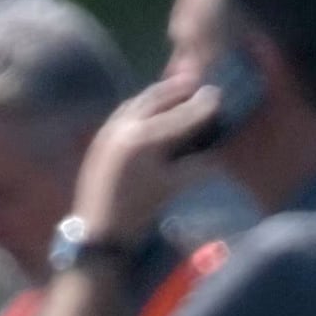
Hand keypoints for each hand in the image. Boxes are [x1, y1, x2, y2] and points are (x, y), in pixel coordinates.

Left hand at [70, 75, 213, 253]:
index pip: (180, 114)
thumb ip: (197, 166)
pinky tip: (152, 108)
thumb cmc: (139, 214)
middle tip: (197, 82)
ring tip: (177, 89)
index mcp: (144, 139)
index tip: (217, 93)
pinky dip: (143, 104)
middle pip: (156, 98)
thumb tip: (217, 152)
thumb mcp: (173, 188)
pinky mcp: (101, 138)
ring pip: (138, 101)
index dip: (201, 104)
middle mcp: (125, 126)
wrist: (98, 232)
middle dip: (178, 88)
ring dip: (159, 93)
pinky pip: (125, 111)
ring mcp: (109, 130)